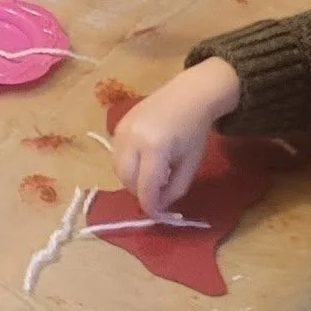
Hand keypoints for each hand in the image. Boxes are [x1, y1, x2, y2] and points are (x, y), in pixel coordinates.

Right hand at [110, 58, 242, 216]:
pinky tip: (144, 160)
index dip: (151, 206)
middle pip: (126, 180)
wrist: (189, 95)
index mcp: (155, 148)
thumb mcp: (191, 164)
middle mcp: (132, 139)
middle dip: (141, 192)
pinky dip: (128, 165)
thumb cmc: (194, 130)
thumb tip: (159, 205)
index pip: (145, 188)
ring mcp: (121, 131)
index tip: (160, 215)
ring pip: (117, 169)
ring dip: (132, 179)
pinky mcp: (117, 126)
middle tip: (158, 192)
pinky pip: (116, 156)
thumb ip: (175, 189)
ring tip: (152, 174)